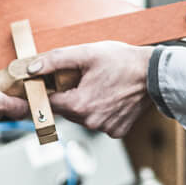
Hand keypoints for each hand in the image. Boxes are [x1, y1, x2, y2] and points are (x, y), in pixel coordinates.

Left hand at [29, 41, 152, 138]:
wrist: (154, 73)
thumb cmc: (122, 61)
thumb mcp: (86, 53)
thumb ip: (55, 60)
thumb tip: (31, 69)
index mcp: (79, 105)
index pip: (49, 102)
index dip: (49, 90)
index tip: (53, 82)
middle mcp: (90, 122)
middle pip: (66, 110)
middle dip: (70, 95)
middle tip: (84, 78)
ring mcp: (105, 128)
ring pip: (83, 116)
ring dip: (86, 103)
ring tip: (100, 86)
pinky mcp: (117, 131)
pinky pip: (100, 122)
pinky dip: (102, 111)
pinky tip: (111, 97)